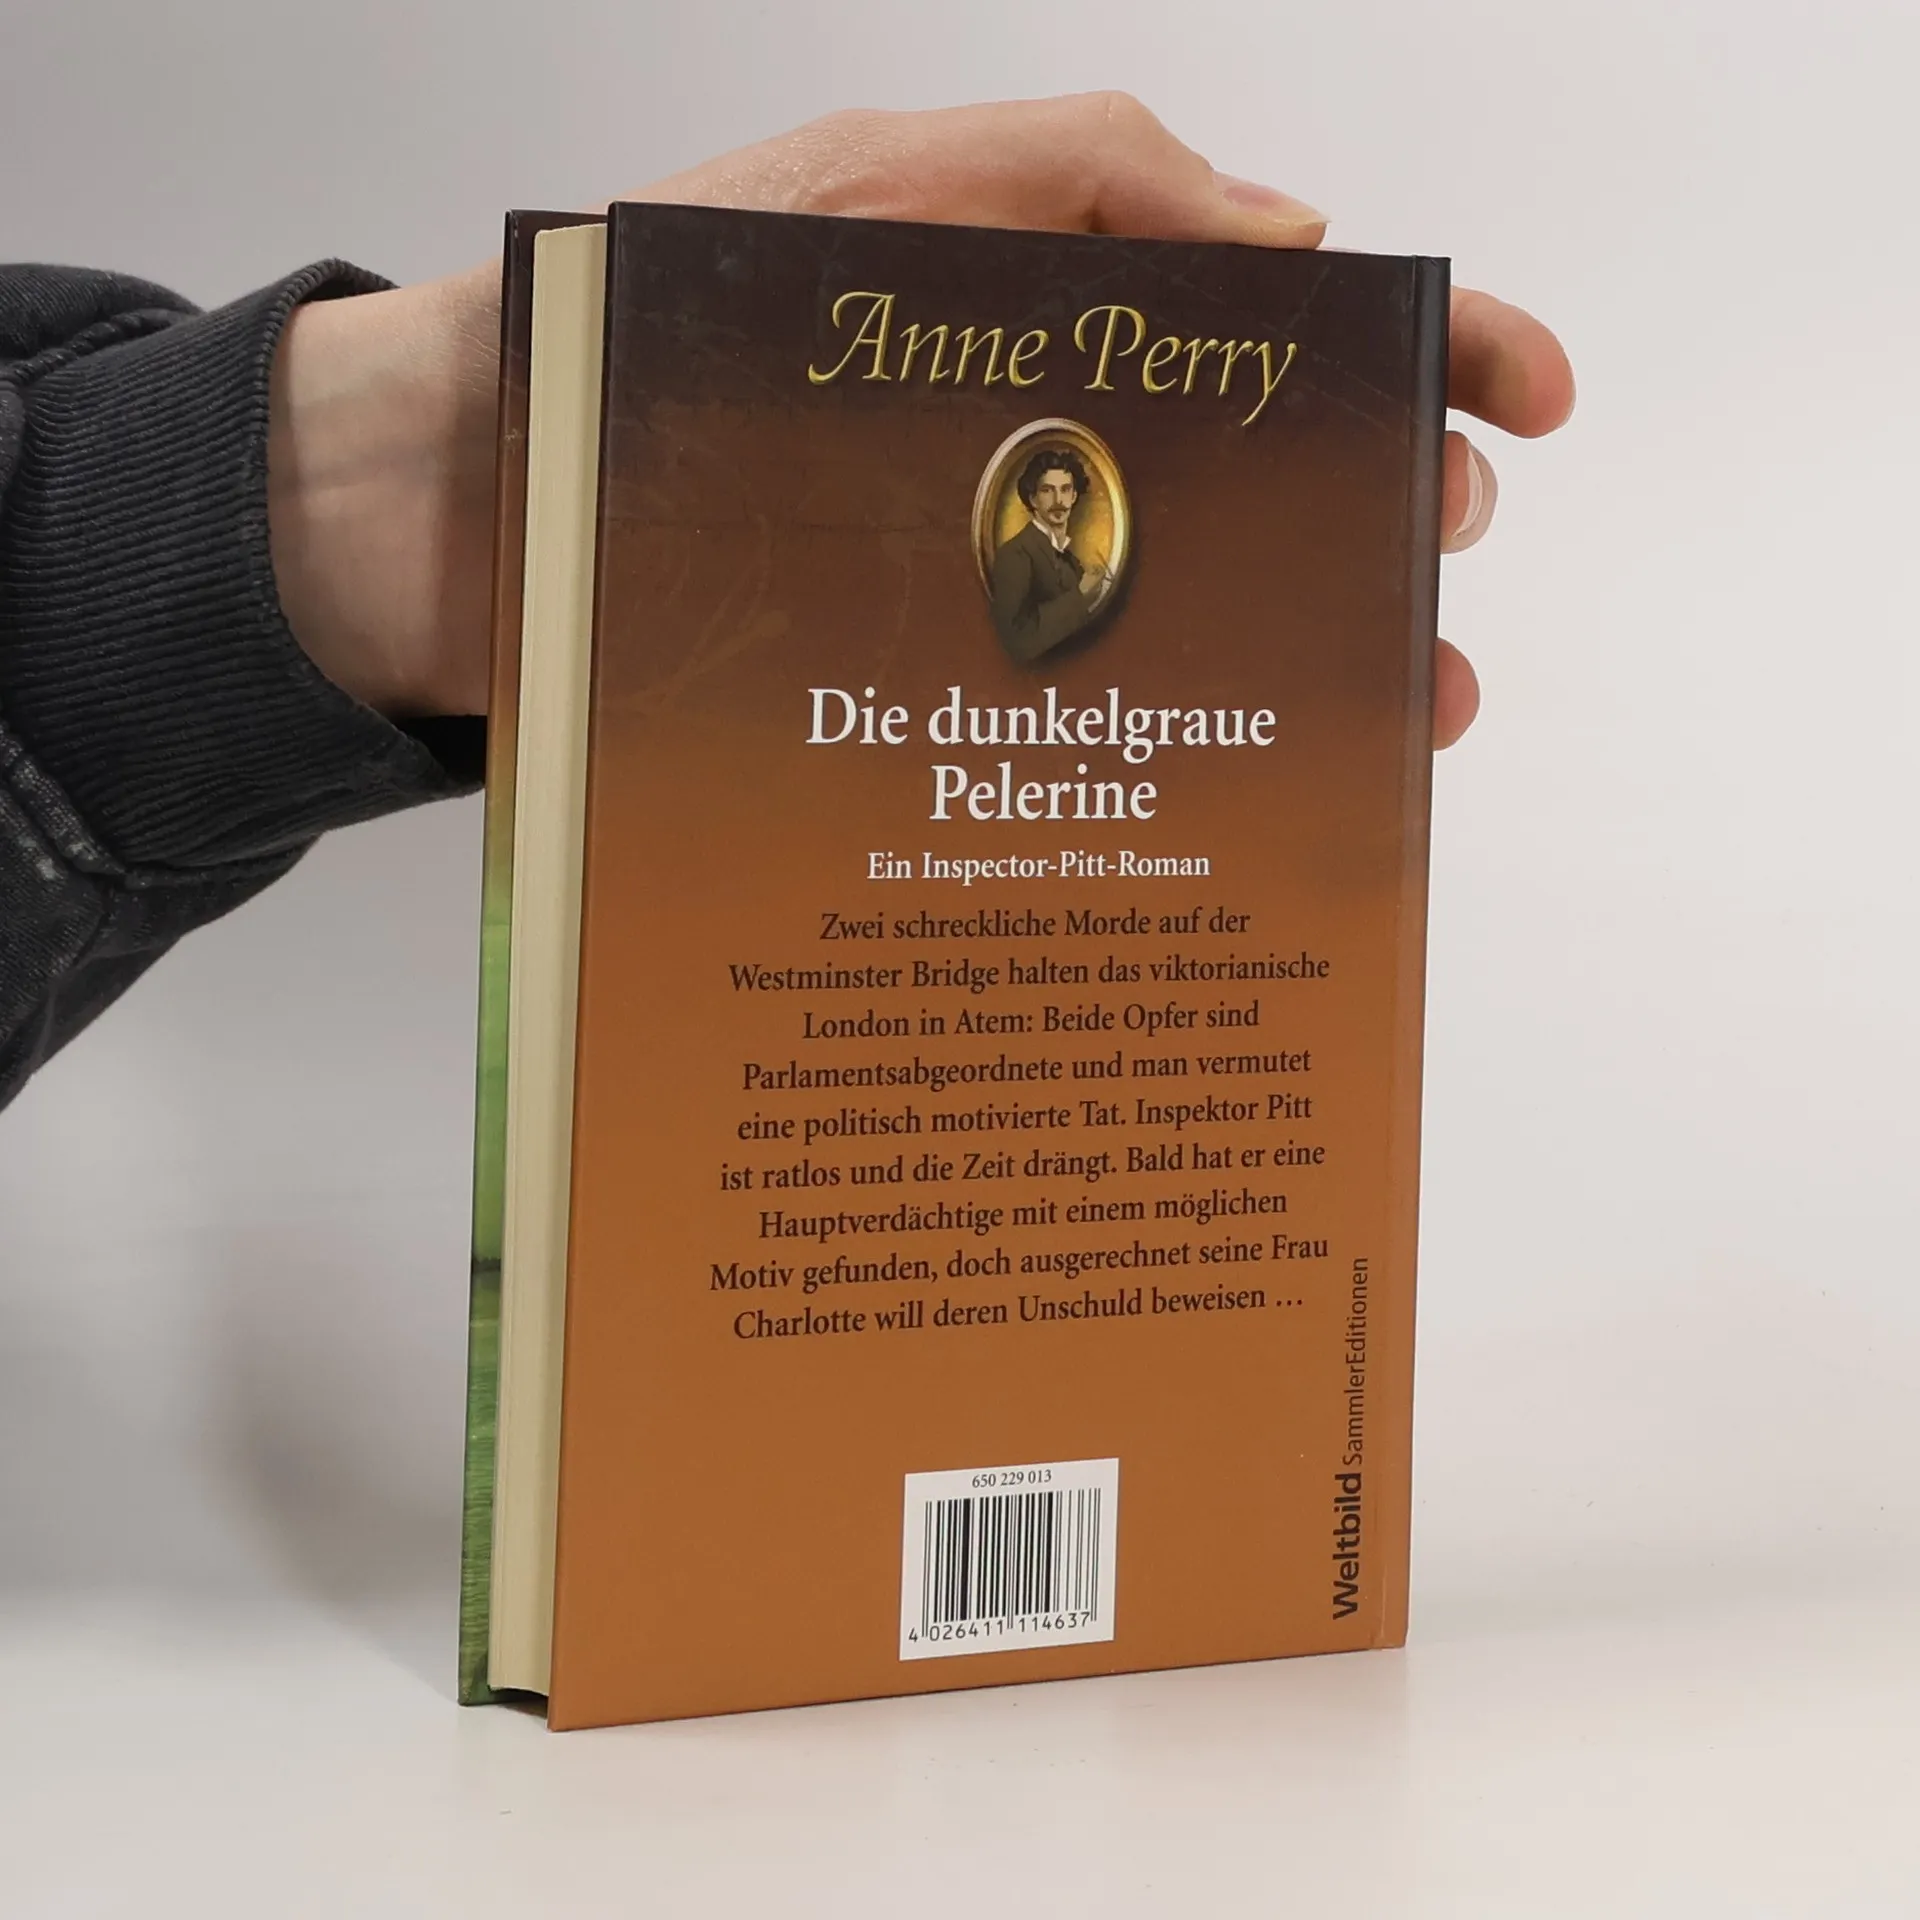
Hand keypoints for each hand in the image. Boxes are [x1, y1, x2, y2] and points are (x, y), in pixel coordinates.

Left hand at [269, 93, 1571, 747]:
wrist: (466, 502)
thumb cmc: (647, 320)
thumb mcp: (865, 187)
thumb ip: (1078, 176)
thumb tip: (1301, 242)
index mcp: (1052, 329)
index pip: (1281, 326)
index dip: (1426, 347)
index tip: (1524, 400)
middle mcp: (1042, 470)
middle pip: (1267, 493)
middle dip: (1385, 512)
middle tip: (1428, 550)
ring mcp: (993, 601)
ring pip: (1196, 632)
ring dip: (1318, 666)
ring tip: (1405, 709)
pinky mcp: (929, 715)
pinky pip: (1077, 740)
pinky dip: (1174, 766)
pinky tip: (1237, 796)